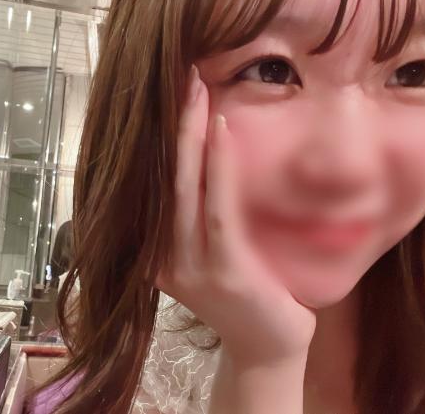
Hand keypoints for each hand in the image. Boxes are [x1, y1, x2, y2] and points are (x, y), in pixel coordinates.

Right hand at [155, 65, 316, 364]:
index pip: (156, 184)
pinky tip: (221, 129)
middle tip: (182, 77)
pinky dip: (218, 166)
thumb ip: (201, 218)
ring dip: (189, 134)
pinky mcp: (222, 269)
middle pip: (163, 178)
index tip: (172, 95)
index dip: (162, 138)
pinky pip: (217, 208)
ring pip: (184, 187)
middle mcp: (162, 257)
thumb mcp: (214, 254)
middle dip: (172, 124)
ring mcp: (189, 265)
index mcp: (157, 251)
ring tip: (195, 89)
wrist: (267, 347)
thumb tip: (208, 159)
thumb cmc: (249, 294)